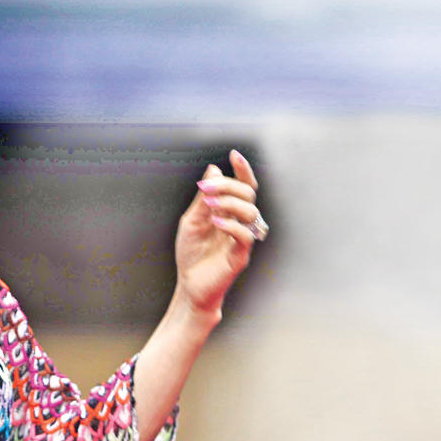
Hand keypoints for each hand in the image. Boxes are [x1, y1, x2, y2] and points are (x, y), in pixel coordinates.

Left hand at [173, 149, 261, 314]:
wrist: (190, 286)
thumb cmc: (191, 254)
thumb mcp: (192, 220)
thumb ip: (204, 198)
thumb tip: (213, 170)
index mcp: (228, 212)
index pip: (243, 187)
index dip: (242, 170)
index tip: (234, 155)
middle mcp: (239, 223)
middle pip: (248, 195)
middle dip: (229, 186)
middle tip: (207, 189)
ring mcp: (241, 239)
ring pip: (250, 212)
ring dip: (230, 203)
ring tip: (210, 204)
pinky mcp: (240, 256)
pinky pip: (245, 236)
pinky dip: (232, 225)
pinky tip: (216, 223)